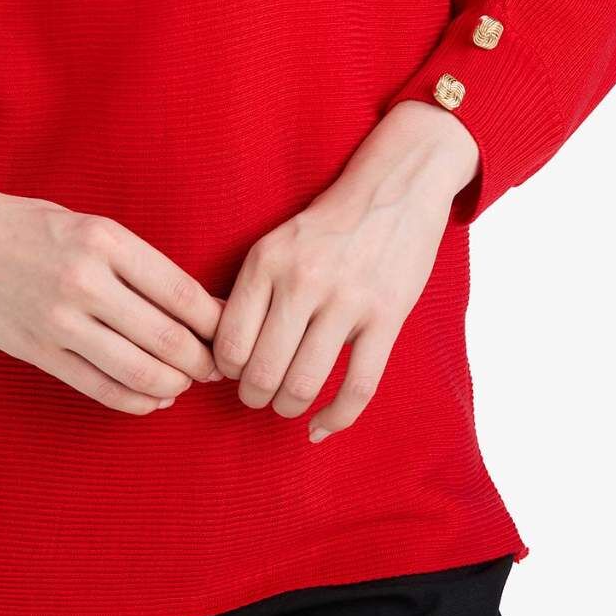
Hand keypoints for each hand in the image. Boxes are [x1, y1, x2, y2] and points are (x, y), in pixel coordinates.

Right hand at [0, 178, 225, 413]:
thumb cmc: (35, 227)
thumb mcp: (93, 226)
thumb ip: (139, 265)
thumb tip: (198, 308)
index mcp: (106, 241)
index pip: (182, 294)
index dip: (216, 324)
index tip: (229, 335)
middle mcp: (85, 280)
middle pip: (168, 338)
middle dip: (202, 362)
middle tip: (216, 369)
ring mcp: (59, 320)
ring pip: (138, 371)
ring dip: (173, 385)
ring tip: (183, 383)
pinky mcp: (37, 350)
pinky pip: (99, 388)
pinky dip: (135, 402)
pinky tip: (152, 399)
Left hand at [210, 103, 478, 441]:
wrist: (394, 188)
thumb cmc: (326, 225)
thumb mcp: (276, 244)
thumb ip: (251, 292)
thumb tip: (222, 354)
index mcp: (267, 260)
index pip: (229, 342)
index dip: (225, 371)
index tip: (233, 373)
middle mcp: (303, 280)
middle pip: (263, 371)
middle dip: (254, 397)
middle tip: (257, 397)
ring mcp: (348, 299)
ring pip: (305, 384)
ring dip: (288, 408)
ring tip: (286, 406)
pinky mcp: (387, 316)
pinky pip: (358, 387)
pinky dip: (335, 419)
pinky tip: (320, 427)